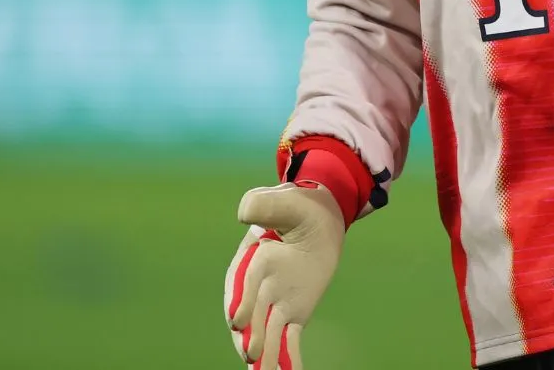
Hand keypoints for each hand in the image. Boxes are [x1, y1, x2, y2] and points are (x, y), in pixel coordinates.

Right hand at [224, 183, 344, 368]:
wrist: (317, 221)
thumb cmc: (297, 207)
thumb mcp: (283, 200)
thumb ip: (261, 204)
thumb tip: (244, 215)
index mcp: (250, 260)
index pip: (244, 282)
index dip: (241, 302)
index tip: (237, 321)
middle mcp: (257, 287)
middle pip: (252, 315)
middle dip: (250, 336)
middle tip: (250, 355)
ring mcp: (275, 304)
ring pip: (267, 334)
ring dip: (265, 357)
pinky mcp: (293, 314)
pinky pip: (288, 341)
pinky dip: (288, 361)